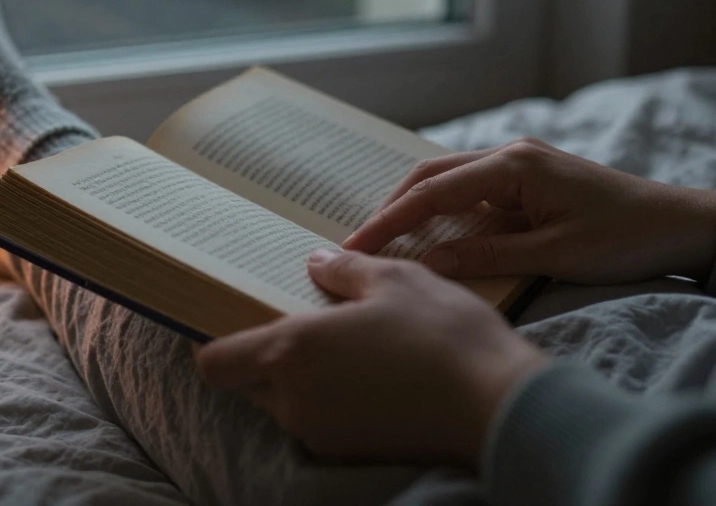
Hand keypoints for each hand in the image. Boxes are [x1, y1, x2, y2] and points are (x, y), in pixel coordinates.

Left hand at [196, 250, 547, 467]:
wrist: (502, 405)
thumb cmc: (444, 333)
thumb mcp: (394, 279)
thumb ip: (344, 270)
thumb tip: (317, 263)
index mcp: (291, 352)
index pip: (213, 363)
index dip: (214, 343)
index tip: (230, 320)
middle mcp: (295, 400)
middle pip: (248, 381)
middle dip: (266, 355)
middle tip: (304, 320)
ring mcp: (322, 433)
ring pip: (285, 402)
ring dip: (302, 377)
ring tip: (348, 343)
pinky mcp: (352, 452)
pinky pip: (320, 421)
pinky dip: (331, 399)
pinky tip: (371, 373)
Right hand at [344, 138, 715, 284]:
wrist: (681, 224)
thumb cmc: (626, 237)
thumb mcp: (556, 255)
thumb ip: (488, 256)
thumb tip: (427, 262)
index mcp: (513, 166)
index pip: (431, 192)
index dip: (389, 221)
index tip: (355, 246)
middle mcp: (509, 156)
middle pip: (429, 175)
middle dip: (390, 208)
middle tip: (358, 244)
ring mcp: (517, 166)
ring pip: (446, 180)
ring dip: (412, 207)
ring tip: (382, 240)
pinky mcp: (525, 182)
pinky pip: (469, 192)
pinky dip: (440, 211)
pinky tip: (426, 235)